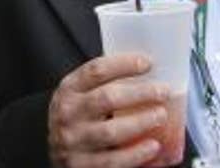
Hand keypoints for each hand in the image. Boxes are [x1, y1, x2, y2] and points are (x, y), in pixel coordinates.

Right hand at [48, 53, 171, 167]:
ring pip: (110, 132)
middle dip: (140, 93)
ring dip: (140, 122)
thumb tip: (149, 73)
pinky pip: (112, 161)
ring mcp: (73, 142)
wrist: (56, 151)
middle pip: (107, 98)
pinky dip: (135, 154)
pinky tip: (152, 147)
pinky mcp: (81, 165)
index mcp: (69, 89)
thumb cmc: (78, 118)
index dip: (124, 64)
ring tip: (161, 116)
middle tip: (162, 92)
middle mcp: (67, 114)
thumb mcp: (81, 95)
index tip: (147, 63)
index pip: (96, 70)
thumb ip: (104, 85)